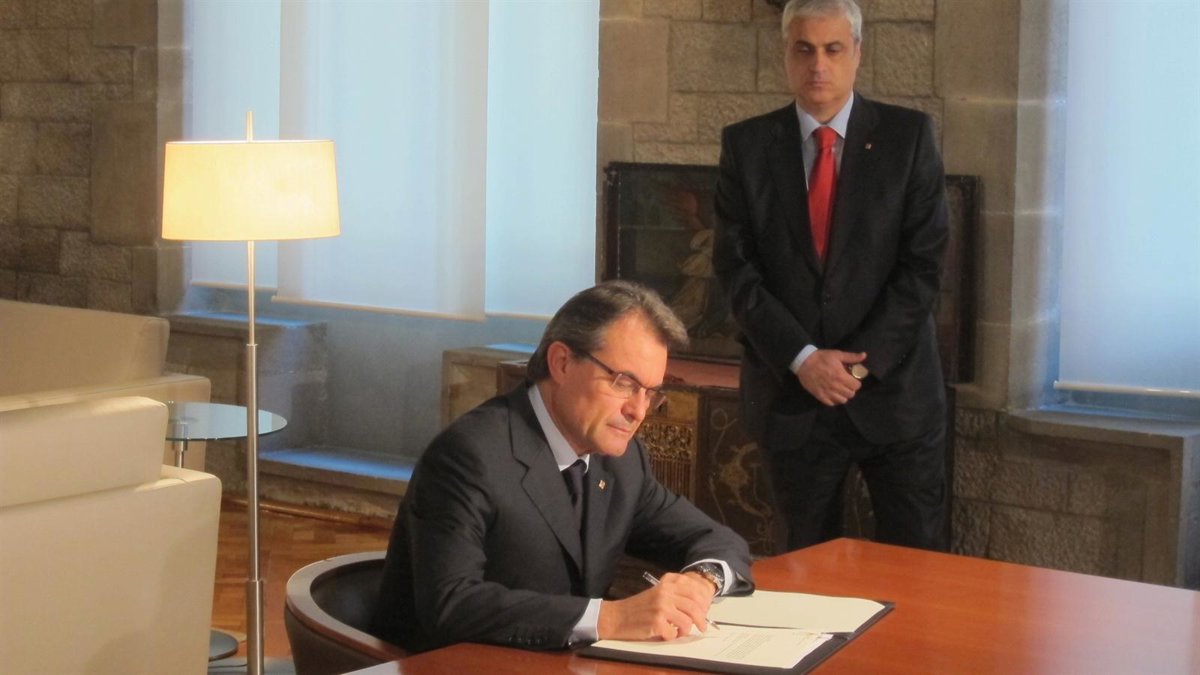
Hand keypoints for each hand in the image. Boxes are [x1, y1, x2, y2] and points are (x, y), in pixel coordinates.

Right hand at [597, 572, 715, 640]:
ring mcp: (661, 608)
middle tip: (702, 627)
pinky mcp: (656, 623)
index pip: (694, 590)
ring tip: (679, 631)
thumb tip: (699, 606)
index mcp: (667, 584)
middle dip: (702, 620)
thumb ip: (676, 595)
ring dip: (686, 630)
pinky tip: (665, 634)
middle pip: (695, 607)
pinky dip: (672, 637)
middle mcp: (665, 594)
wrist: (617, 617)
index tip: (705, 611)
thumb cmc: (638, 608)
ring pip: (687, 622)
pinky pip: (674, 633)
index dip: (703, 602)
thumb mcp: (658, 593)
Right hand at [795, 350, 866, 405]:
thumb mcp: (837, 354)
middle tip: (846, 384)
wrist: (804, 362)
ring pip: (842, 400)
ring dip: (843, 395)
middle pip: (850, 394)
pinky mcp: (820, 396)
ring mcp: (827, 392)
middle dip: (851, 389)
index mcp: (841, 376)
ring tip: (840, 389)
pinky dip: (834, 400)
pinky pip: (831, 404)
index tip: (852, 379)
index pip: (856, 386)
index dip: (856, 382)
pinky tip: (832, 394)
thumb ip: (851, 357)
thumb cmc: (821, 358)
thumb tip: (864, 355)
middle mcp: (836, 386)